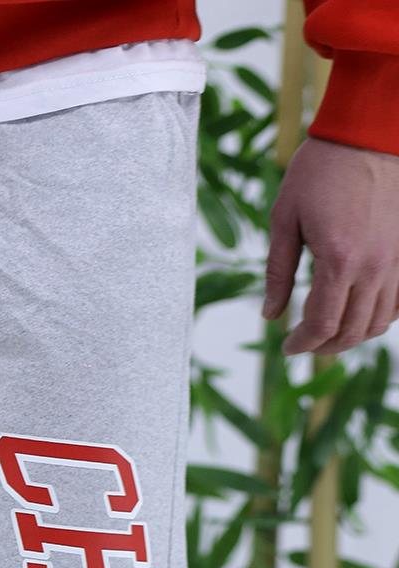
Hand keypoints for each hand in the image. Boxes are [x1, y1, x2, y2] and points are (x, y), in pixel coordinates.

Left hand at [264, 137, 398, 356]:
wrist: (369, 132)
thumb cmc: (322, 169)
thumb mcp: (285, 219)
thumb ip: (278, 272)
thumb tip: (270, 314)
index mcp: (338, 260)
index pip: (323, 325)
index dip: (303, 344)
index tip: (288, 347)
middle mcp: (373, 266)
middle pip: (352, 330)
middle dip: (325, 346)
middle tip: (306, 343)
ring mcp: (396, 259)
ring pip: (380, 321)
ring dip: (353, 335)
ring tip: (330, 332)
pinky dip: (381, 316)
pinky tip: (361, 312)